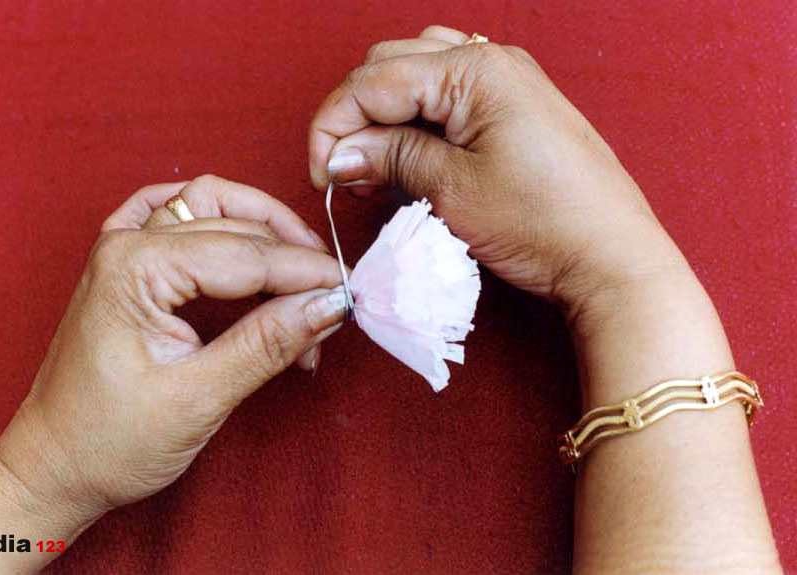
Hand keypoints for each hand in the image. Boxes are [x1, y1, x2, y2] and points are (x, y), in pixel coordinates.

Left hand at [0, 175, 346, 522]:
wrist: (54, 466)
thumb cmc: (109, 442)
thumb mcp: (198, 398)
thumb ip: (266, 343)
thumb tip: (328, 305)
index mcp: (135, 269)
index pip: (247, 255)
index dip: (306, 273)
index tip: (351, 293)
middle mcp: (126, 244)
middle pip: (236, 227)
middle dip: (292, 263)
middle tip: (330, 305)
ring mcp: (122, 249)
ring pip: (213, 209)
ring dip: (264, 235)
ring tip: (300, 282)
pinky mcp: (127, 265)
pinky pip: (179, 215)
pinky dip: (220, 221)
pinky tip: (245, 236)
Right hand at [309, 25, 690, 316]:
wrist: (610, 257)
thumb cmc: (542, 223)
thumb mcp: (452, 191)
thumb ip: (390, 159)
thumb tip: (339, 154)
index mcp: (474, 69)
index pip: (373, 80)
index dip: (334, 127)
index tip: (321, 177)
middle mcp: (490, 60)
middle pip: (390, 68)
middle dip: (356, 118)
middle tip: (345, 174)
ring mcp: (506, 81)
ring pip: (415, 77)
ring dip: (385, 117)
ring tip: (375, 168)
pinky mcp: (512, 108)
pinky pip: (446, 97)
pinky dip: (416, 122)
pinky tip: (410, 159)